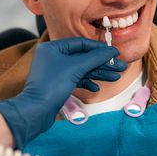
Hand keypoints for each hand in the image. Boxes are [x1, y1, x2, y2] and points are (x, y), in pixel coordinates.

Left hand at [0, 37, 125, 147]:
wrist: (36, 111)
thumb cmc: (52, 86)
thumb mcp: (76, 68)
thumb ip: (95, 58)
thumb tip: (112, 50)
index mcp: (53, 48)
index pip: (81, 43)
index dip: (99, 48)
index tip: (115, 53)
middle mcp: (53, 57)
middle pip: (83, 57)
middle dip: (102, 63)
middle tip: (120, 67)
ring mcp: (55, 72)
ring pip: (81, 70)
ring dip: (98, 73)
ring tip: (115, 77)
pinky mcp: (58, 85)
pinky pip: (76, 79)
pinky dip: (87, 82)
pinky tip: (96, 88)